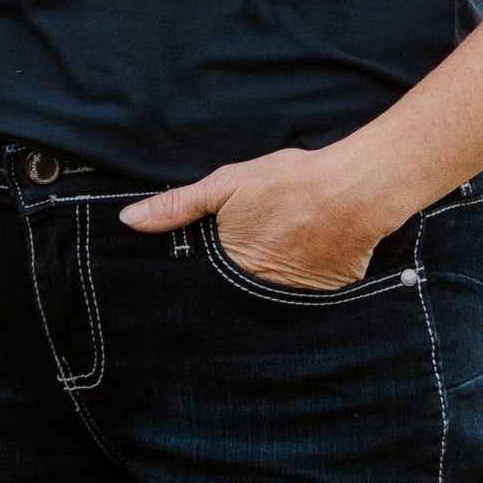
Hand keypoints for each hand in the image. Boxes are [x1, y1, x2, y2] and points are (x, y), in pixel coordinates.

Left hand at [124, 146, 395, 290]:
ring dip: (271, 282)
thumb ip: (176, 206)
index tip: (207, 264)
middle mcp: (259, 293)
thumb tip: (129, 219)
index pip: (205, 285)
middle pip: (237, 294)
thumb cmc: (288, 183)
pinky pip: (306, 296)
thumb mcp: (224, 186)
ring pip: (271, 296)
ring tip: (283, 249)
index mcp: (229, 268)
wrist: (354, 191)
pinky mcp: (326, 296)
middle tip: (252, 250)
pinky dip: (304, 281)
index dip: (204, 274)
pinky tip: (309, 255)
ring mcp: (294, 299)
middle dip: (236, 281)